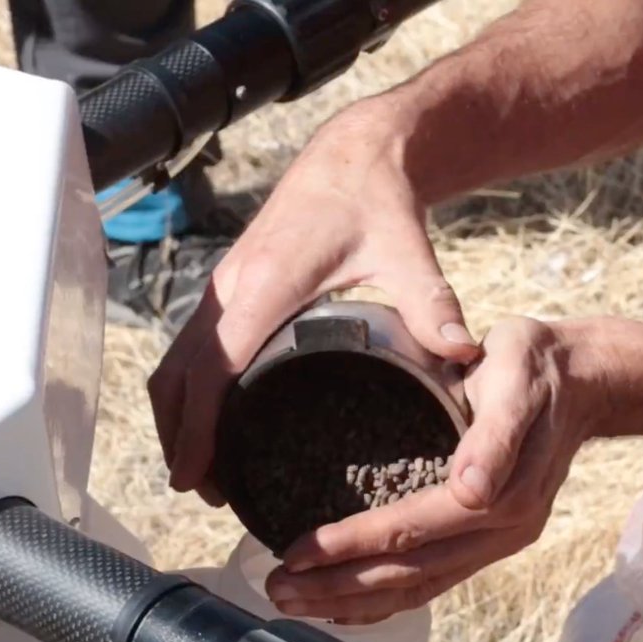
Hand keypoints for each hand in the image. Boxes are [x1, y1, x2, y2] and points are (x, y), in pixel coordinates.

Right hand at [148, 103, 481, 503]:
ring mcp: (225, 284)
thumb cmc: (377, 201)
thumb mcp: (408, 253)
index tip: (192, 475)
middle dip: (179, 434)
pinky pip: (192, 343)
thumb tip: (464, 354)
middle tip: (203, 488)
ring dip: (178, 413)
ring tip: (204, 467)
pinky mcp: (231, 283)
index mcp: (266, 287)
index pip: (212, 368)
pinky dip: (189, 385)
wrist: (356, 153)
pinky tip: (213, 415)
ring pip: (178, 359)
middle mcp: (231, 286)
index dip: (196, 426)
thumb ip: (431, 304)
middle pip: (179, 373)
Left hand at [263, 317, 600, 623]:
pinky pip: (435, 581)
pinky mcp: (490, 541)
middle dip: (338, 586)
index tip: (297, 552)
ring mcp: (498, 541)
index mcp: (504, 492)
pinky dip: (388, 598)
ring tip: (295, 601)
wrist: (583, 381)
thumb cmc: (537, 366)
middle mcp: (502, 530)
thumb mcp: (517, 376)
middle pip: (410, 573)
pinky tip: (348, 603)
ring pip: (420, 586)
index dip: (352, 545)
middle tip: (277, 588)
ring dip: (354, 600)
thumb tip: (469, 489)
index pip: (412, 529)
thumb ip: (496, 432)